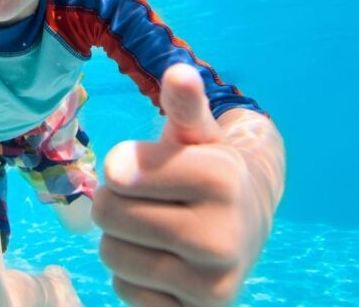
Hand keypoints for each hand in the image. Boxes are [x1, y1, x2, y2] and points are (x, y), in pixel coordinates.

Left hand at [92, 64, 271, 305]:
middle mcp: (223, 236)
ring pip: (111, 255)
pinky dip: (133, 275)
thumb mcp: (199, 134)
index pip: (118, 173)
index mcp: (223, 179)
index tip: (141, 166)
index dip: (121, 166)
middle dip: (117, 202)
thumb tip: (178, 73)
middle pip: (107, 214)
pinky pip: (124, 290)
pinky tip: (164, 260)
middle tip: (147, 199)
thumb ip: (185, 106)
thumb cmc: (209, 169)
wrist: (251, 223)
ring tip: (154, 229)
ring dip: (121, 240)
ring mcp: (212, 285)